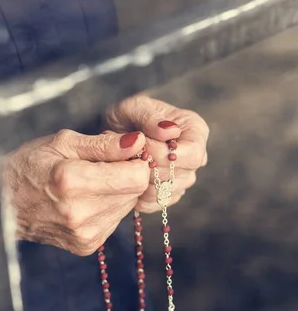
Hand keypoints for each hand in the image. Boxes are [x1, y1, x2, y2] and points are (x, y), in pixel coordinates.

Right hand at [3, 129, 149, 254]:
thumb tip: (139, 142)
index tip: (122, 153)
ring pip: (127, 207)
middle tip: (101, 166)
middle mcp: (80, 213)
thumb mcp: (62, 142)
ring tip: (89, 183)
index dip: (135, 161)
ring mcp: (84, 234)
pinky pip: (115, 221)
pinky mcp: (86, 246)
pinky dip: (106, 207)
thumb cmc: (29, 165)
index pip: (136, 176)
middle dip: (126, 175)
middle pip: (134, 192)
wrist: (2, 204)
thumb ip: (103, 144)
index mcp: (72, 182)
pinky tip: (85, 200)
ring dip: (117, 192)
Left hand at [105, 93, 208, 212]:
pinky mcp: (168, 192)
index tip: (141, 145)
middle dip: (151, 168)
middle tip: (129, 154)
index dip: (166, 154)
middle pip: (182, 176)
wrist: (116, 131)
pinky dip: (139, 195)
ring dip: (143, 182)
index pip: (193, 154)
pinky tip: (128, 180)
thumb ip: (150, 118)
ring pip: (169, 192)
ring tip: (127, 163)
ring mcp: (183, 176)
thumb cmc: (128, 114)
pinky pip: (157, 202)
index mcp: (195, 130)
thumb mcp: (134, 107)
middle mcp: (194, 156)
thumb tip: (171, 132)